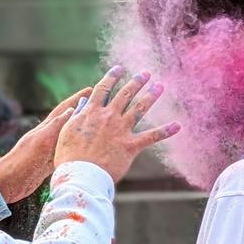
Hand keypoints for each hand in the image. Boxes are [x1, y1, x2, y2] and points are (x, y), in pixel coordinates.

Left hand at [0, 88, 89, 203]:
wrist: (8, 182)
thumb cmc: (22, 161)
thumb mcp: (41, 141)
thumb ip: (55, 126)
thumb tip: (72, 110)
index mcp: (45, 128)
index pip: (64, 109)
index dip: (76, 99)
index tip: (90, 89)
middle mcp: (47, 136)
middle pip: (67, 120)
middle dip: (81, 111)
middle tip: (97, 105)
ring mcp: (48, 149)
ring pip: (68, 135)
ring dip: (79, 128)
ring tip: (94, 124)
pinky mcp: (48, 162)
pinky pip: (65, 150)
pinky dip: (74, 146)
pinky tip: (82, 147)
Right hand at [54, 66, 180, 183]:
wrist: (80, 174)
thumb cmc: (69, 156)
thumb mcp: (66, 131)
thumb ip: (77, 115)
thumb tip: (84, 102)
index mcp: (91, 112)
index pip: (103, 89)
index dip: (112, 77)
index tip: (119, 69)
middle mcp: (108, 117)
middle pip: (124, 94)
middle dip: (136, 82)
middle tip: (146, 73)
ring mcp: (121, 130)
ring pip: (139, 108)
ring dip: (151, 95)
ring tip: (160, 86)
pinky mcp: (131, 145)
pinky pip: (151, 136)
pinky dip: (166, 131)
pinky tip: (177, 126)